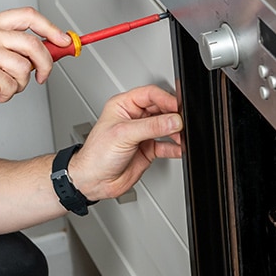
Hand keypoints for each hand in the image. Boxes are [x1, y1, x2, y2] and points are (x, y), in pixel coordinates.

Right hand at [0, 7, 71, 116]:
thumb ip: (11, 44)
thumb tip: (47, 48)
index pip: (28, 16)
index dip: (51, 28)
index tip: (64, 40)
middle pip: (34, 44)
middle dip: (46, 63)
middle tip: (42, 76)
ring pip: (25, 69)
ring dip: (18, 84)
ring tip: (0, 86)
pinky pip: (12, 86)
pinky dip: (5, 96)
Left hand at [69, 85, 182, 201]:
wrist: (93, 180)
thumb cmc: (96, 154)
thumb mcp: (123, 134)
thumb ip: (151, 126)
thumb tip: (173, 120)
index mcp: (123, 105)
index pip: (150, 94)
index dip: (166, 99)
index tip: (178, 108)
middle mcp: (134, 117)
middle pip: (161, 109)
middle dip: (173, 115)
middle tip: (182, 123)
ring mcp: (142, 133)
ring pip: (166, 126)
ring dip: (176, 131)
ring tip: (181, 137)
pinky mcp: (148, 149)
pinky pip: (166, 145)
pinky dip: (174, 147)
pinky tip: (179, 149)